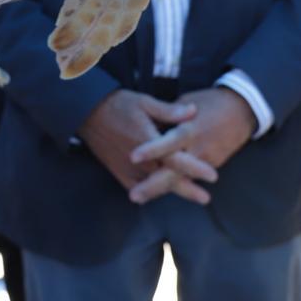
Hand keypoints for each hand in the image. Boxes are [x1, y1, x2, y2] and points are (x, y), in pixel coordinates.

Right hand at [78, 89, 204, 193]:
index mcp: (147, 140)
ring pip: (153, 185)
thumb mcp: (145, 102)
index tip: (212, 176)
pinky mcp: (118, 171)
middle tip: (205, 198)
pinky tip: (157, 195)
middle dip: (188, 189)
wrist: (88, 113)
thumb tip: (193, 111)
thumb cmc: (119, 105)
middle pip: (167, 179)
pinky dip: (148, 192)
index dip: (195, 168)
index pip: (176, 159)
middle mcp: (138, 159)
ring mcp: (127, 167)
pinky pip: (135, 186)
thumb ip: (169, 111)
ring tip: (190, 196)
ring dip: (171, 190)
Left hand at [127, 87, 255, 204]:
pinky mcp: (213, 165)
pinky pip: (190, 176)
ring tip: (139, 197)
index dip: (152, 150)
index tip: (132, 157)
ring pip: (181, 179)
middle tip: (133, 196)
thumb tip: (149, 126)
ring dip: (161, 189)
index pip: (169, 142)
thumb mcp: (187, 101)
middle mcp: (197, 148)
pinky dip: (174, 183)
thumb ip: (169, 117)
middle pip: (174, 171)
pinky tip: (155, 191)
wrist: (243, 110)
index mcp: (190, 129)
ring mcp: (207, 160)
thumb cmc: (210, 102)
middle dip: (153, 185)